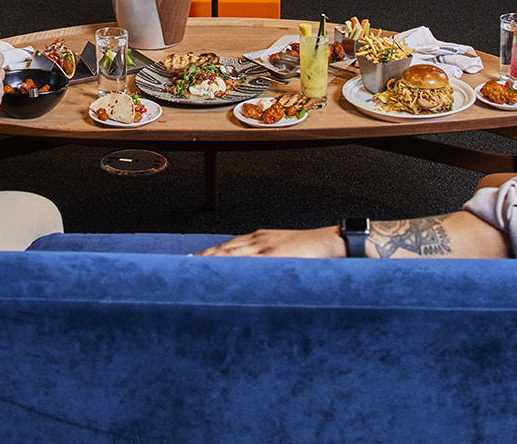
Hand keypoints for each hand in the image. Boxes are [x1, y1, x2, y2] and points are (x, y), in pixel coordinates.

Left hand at [198, 226, 343, 257]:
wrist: (331, 242)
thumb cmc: (310, 252)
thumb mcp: (284, 253)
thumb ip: (267, 261)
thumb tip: (253, 277)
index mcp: (260, 240)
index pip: (228, 247)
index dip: (209, 254)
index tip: (192, 261)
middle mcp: (259, 240)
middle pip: (224, 249)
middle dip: (203, 258)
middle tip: (185, 266)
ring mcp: (266, 246)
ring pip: (232, 253)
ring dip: (212, 260)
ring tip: (194, 269)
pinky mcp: (274, 253)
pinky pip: (249, 260)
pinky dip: (232, 265)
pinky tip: (221, 271)